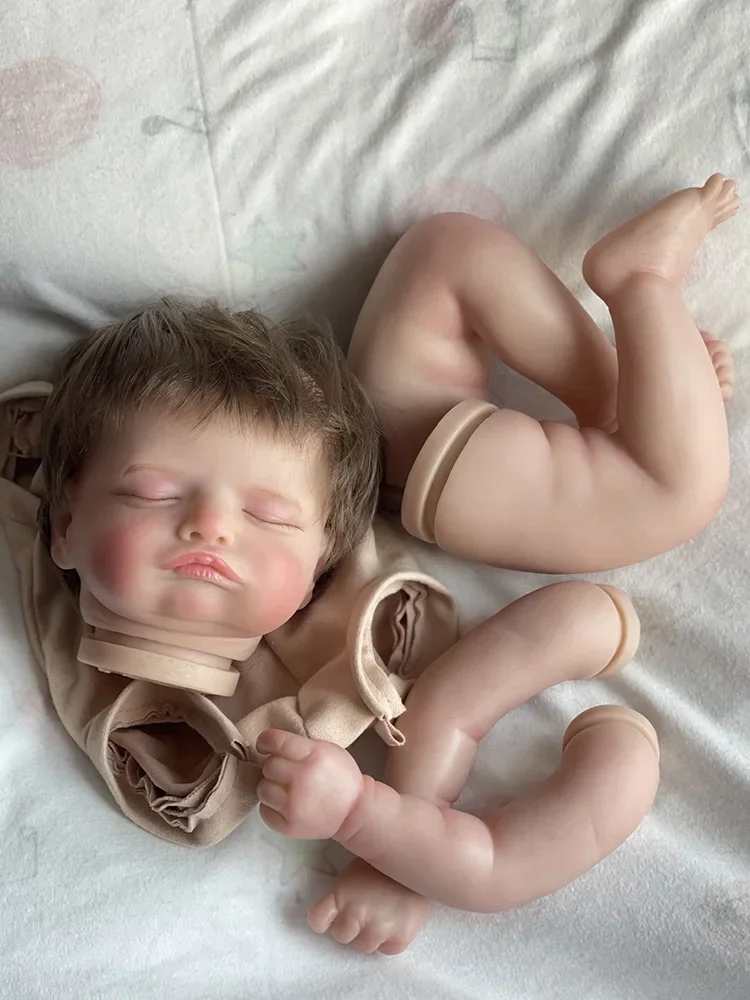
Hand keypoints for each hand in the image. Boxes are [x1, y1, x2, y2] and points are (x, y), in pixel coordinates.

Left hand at [256, 730, 363, 839]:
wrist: (355, 811)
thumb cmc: (341, 777)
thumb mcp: (328, 750)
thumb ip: (301, 745)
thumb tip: (271, 744)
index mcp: (313, 756)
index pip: (276, 742)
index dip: (265, 741)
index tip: (264, 744)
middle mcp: (301, 779)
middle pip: (268, 766)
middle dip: (275, 766)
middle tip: (286, 771)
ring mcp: (294, 805)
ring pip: (262, 788)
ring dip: (271, 787)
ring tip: (285, 789)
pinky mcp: (289, 826)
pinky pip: (264, 810)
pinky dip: (272, 807)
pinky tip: (287, 804)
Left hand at [308, 858, 430, 953]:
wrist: (420, 859)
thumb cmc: (384, 864)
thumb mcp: (355, 872)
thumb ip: (344, 893)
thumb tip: (335, 911)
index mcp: (341, 893)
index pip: (317, 920)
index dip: (324, 920)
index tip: (332, 916)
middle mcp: (355, 913)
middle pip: (341, 935)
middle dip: (351, 926)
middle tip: (364, 913)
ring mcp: (378, 928)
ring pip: (363, 946)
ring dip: (370, 935)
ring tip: (383, 915)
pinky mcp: (399, 939)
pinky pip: (386, 950)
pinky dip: (390, 940)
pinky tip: (397, 920)